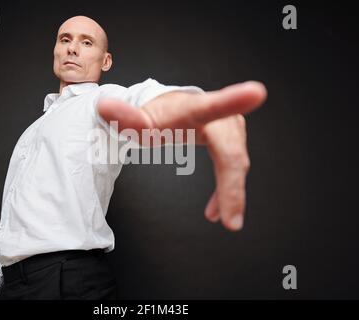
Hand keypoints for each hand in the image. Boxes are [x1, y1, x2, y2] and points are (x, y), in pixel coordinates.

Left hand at [97, 81, 266, 230]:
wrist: (173, 109)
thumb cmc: (157, 115)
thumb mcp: (139, 121)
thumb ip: (124, 117)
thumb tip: (102, 108)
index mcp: (195, 108)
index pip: (213, 106)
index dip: (234, 100)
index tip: (256, 92)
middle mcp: (219, 117)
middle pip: (231, 154)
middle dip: (232, 188)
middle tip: (230, 222)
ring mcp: (231, 127)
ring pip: (236, 165)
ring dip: (231, 193)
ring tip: (226, 220)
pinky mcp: (233, 139)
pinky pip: (234, 168)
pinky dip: (228, 191)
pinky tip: (218, 210)